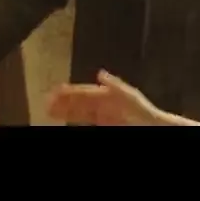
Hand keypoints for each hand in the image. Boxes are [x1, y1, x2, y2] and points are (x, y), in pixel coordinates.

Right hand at [47, 70, 162, 125]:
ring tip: (49, 111)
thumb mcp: (130, 96)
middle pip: (80, 101)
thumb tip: (100, 73)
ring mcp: (105, 115)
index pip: (85, 92)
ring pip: (81, 112)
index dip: (69, 92)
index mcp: (110, 94)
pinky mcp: (106, 122)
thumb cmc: (142, 113)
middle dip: (63, 101)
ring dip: (65, 111)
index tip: (53, 92)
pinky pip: (87, 119)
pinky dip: (76, 117)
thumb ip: (115, 85)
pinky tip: (66, 118)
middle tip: (45, 103)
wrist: (154, 127)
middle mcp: (105, 104)